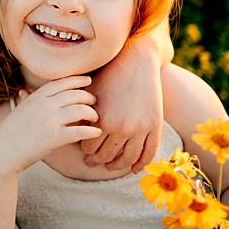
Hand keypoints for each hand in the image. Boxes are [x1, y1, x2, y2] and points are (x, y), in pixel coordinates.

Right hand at [0, 76, 99, 174]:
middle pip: (75, 95)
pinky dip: (91, 132)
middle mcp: (44, 105)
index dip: (77, 80)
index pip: (62, 83)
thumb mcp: (18, 111)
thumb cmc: (9, 133)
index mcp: (36, 97)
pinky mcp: (54, 137)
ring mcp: (50, 120)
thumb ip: (26, 100)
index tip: (88, 81)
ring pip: (80, 110)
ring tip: (95, 118)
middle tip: (94, 102)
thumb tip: (24, 91)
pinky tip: (97, 133)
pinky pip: (79, 131)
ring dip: (91, 113)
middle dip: (88, 97)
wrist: (1, 153)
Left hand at [80, 40, 163, 173]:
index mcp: (104, 120)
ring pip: (127, 159)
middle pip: (107, 156)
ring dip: (117, 166)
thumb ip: (83, 114)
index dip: (86, 150)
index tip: (85, 150)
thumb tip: (73, 131)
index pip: (90, 147)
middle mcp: (122, 127)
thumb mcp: (92, 94)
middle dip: (98, 161)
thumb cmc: (110, 74)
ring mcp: (140, 128)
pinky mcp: (155, 125)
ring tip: (111, 165)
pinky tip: (134, 168)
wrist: (137, 60)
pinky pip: (149, 152)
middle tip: (93, 162)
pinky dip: (141, 164)